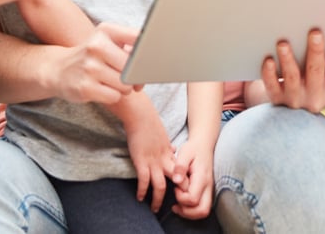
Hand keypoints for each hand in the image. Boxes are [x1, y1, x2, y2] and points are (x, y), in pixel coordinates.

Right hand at [46, 23, 141, 104]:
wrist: (59, 69)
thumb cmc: (94, 56)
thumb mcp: (109, 42)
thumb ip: (133, 49)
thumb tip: (149, 71)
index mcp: (106, 30)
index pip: (139, 38)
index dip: (148, 52)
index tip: (150, 58)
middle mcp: (96, 46)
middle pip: (133, 67)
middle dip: (134, 75)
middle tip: (125, 75)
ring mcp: (89, 67)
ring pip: (125, 85)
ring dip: (123, 88)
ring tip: (110, 81)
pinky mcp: (85, 87)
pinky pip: (114, 96)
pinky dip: (112, 96)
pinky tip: (101, 88)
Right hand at [118, 94, 175, 211]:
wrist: (141, 115)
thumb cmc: (150, 124)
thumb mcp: (164, 136)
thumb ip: (168, 147)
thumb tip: (174, 150)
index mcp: (169, 153)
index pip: (181, 171)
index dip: (184, 182)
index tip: (184, 191)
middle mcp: (164, 159)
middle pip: (177, 181)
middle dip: (178, 195)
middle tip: (176, 205)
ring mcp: (153, 161)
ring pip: (160, 186)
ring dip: (157, 199)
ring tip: (154, 208)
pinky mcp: (141, 161)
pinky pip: (143, 181)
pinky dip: (142, 191)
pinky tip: (139, 198)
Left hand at [171, 138, 214, 218]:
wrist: (204, 146)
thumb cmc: (193, 149)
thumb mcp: (185, 153)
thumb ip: (180, 166)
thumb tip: (176, 181)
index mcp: (202, 177)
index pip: (193, 198)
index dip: (181, 198)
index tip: (175, 187)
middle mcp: (208, 186)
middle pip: (202, 210)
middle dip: (187, 212)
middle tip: (176, 203)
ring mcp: (209, 190)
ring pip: (204, 211)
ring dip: (189, 213)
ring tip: (177, 205)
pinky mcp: (207, 192)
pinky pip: (202, 208)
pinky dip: (192, 210)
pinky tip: (182, 203)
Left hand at [261, 28, 324, 111]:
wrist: (293, 115)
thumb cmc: (318, 84)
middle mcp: (316, 97)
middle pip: (316, 71)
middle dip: (316, 51)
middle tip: (314, 32)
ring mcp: (295, 100)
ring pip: (292, 78)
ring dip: (288, 59)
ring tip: (284, 43)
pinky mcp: (277, 100)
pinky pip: (272, 86)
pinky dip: (269, 73)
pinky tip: (268, 59)